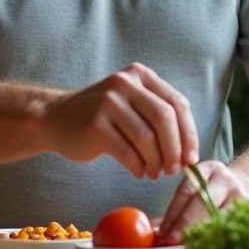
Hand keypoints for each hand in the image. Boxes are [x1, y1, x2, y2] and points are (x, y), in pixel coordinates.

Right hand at [36, 63, 197, 178]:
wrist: (56, 118)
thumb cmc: (103, 116)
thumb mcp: (132, 103)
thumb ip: (159, 118)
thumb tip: (188, 152)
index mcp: (141, 75)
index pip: (177, 103)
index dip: (189, 133)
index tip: (191, 157)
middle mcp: (125, 84)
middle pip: (164, 118)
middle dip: (175, 149)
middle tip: (175, 169)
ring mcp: (108, 102)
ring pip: (146, 137)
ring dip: (156, 161)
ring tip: (155, 173)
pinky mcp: (94, 125)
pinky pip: (126, 151)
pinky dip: (138, 167)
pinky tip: (139, 172)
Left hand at [157, 160, 248, 243]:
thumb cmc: (219, 193)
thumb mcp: (201, 187)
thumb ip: (179, 207)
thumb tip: (153, 231)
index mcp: (209, 170)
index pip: (187, 190)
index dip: (173, 212)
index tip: (163, 231)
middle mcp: (227, 180)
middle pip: (203, 201)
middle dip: (185, 223)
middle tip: (172, 240)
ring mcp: (243, 195)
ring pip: (220, 216)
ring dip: (203, 233)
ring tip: (190, 246)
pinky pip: (235, 226)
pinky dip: (222, 238)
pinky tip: (212, 247)